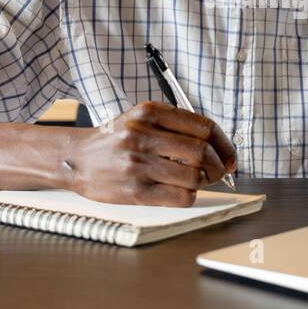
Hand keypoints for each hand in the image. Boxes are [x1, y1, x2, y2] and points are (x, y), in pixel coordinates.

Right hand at [67, 102, 237, 206]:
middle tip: (220, 172)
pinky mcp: (135, 190)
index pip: (204, 127)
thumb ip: (175, 126)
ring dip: (203, 182)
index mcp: (150, 112)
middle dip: (219, 166)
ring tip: (197, 181)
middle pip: (202, 152)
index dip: (225, 144)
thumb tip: (218, 147)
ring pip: (194, 176)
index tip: (231, 156)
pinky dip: (189, 196)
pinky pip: (180, 196)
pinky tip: (181, 191)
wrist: (76, 159)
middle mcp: (144, 135)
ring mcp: (138, 163)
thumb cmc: (115, 141)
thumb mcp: (141, 119)